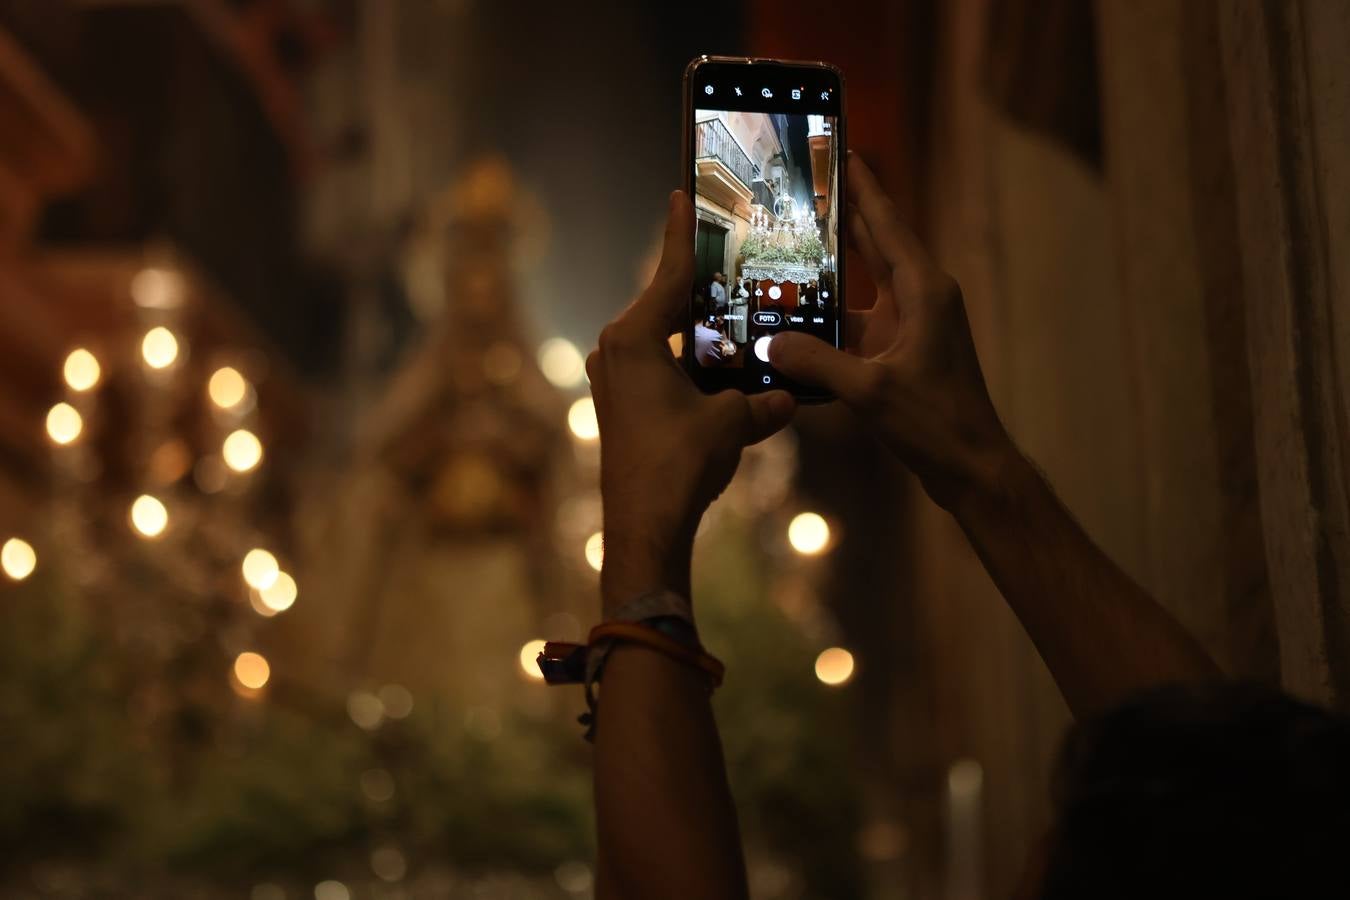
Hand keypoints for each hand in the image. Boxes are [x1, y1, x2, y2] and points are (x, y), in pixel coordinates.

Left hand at [588, 191, 795, 610]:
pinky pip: (659, 366)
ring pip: (663, 337)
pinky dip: (688, 359)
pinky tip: (720, 362)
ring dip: (696, 326)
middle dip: (699, 283)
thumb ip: (762, 402)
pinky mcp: (621, 406)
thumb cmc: (678, 466)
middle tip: (729, 253)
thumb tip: (790, 397)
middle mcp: (616, 351)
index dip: (681, 234)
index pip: (667, 274)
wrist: (644, 528)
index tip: (682, 194)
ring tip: (734, 306)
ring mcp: (614, 380)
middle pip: (665, 303)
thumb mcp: (730, 424)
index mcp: (635, 339)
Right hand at [769, 154, 1011, 509]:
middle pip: (876, 245)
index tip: (843, 150)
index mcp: (924, 290)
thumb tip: (770, 346)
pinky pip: (860, 322)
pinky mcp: (902, 352)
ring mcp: (912, 326)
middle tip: (806, 188)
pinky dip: (831, 318)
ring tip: (784, 251)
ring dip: (829, 273)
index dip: (864, 187)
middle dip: (843, 217)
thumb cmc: (935, 422)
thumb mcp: (871, 390)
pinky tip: (796, 321)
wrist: (971, 465)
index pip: (887, 224)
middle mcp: (920, 298)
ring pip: (863, 286)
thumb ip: (817, 364)